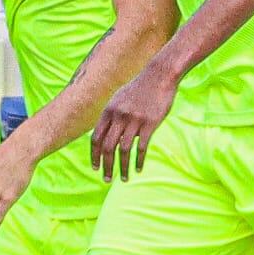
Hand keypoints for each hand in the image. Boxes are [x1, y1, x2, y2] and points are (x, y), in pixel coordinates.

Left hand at [92, 61, 178, 180]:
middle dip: (106, 166)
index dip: (94, 156)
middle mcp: (118, 117)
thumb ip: (111, 115)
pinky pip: (141, 147)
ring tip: (124, 178)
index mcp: (109, 111)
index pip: (96, 139)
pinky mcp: (150, 123)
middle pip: (107, 147)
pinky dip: (139, 161)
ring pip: (123, 150)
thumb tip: (104, 133)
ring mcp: (134, 120)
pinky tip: (139, 169)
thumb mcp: (119, 99)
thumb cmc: (140, 88)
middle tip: (107, 180)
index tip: (96, 168)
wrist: (159, 75)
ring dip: (122, 167)